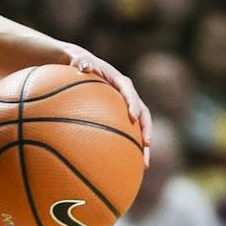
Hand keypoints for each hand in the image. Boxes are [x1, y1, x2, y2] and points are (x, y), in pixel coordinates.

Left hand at [65, 49, 152, 164]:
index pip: (128, 90)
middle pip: (143, 113)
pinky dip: (131, 147)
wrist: (82, 65)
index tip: (133, 116)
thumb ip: (80, 62)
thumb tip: (80, 66)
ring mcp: (126, 107)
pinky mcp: (121, 117)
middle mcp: (126, 95)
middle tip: (147, 144)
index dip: (133, 102)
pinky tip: (129, 165)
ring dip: (144, 145)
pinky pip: (129, 132)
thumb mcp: (78, 60)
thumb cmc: (78, 64)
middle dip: (146, 129)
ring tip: (145, 164)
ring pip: (140, 127)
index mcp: (118, 81)